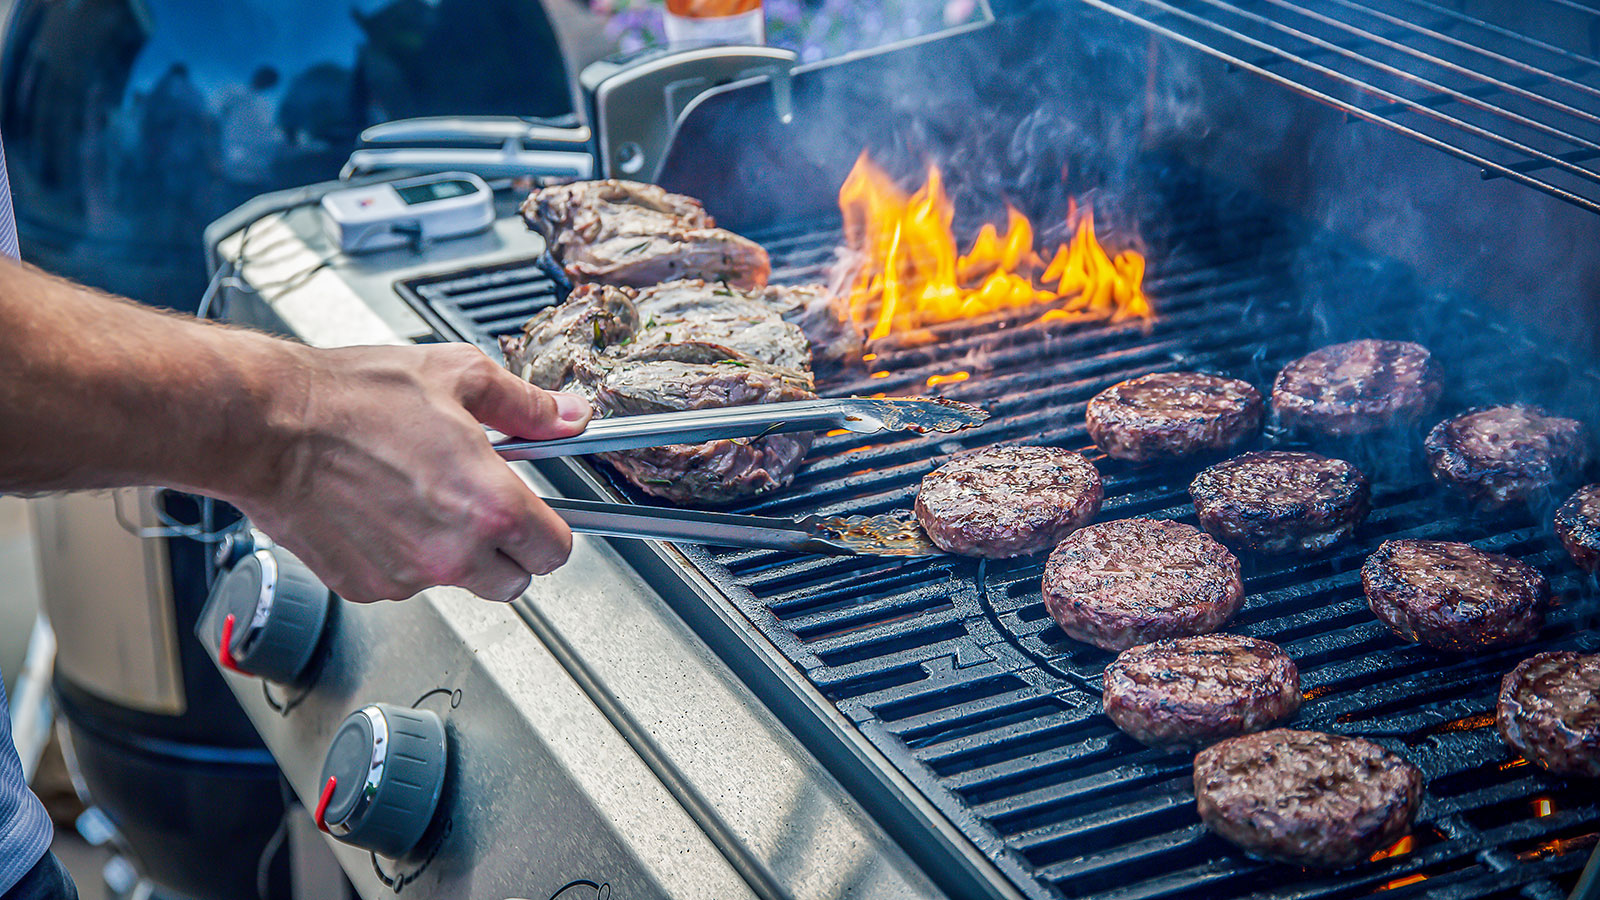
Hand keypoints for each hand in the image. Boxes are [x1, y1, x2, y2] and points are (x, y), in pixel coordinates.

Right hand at [235, 343, 590, 602]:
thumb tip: (566, 416)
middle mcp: (452, 553)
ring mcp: (406, 577)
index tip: (539, 515)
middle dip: (508, 549)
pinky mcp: (363, 587)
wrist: (267, 424)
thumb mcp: (459, 377)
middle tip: (484, 507)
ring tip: (422, 496)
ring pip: (456, 582)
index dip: (551, 529)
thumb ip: (524, 406)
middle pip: (513, 582)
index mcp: (488, 505)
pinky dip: (402, 556)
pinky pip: (404, 582)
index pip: (555, 551)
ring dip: (453, 552)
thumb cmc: (352, 398)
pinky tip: (383, 510)